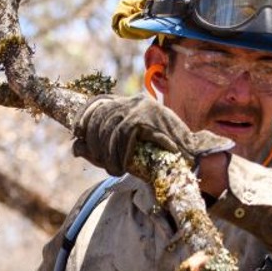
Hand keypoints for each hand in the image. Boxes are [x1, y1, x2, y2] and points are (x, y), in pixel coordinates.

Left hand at [72, 95, 232, 176]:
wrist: (196, 158)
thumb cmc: (164, 157)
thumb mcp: (129, 149)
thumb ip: (103, 147)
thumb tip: (75, 146)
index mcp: (132, 104)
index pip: (99, 103)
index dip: (85, 117)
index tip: (78, 133)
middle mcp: (135, 101)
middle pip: (101, 117)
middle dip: (95, 142)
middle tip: (102, 164)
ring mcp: (142, 107)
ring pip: (109, 127)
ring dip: (107, 152)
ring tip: (113, 169)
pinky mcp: (148, 118)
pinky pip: (123, 134)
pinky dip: (118, 152)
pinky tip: (121, 166)